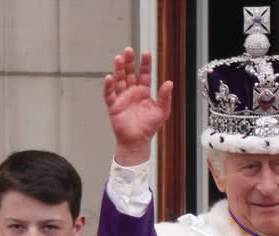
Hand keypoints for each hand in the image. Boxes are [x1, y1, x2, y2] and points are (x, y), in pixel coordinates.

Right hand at [103, 48, 173, 165]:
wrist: (137, 141)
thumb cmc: (149, 127)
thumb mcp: (162, 111)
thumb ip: (165, 97)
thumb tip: (169, 83)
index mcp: (143, 92)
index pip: (144, 74)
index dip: (145, 64)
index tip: (146, 53)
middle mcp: (132, 92)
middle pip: (129, 73)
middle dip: (129, 62)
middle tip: (129, 50)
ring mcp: (122, 97)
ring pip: (119, 80)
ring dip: (118, 69)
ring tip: (118, 58)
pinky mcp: (113, 105)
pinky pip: (109, 94)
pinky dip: (109, 86)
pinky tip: (109, 77)